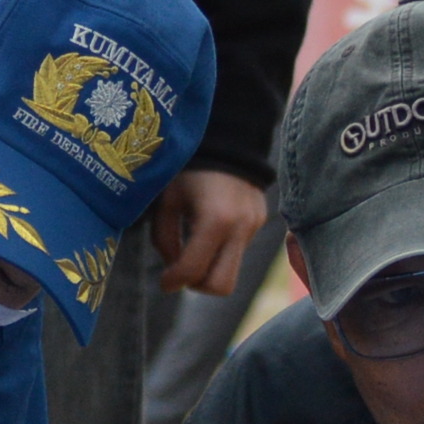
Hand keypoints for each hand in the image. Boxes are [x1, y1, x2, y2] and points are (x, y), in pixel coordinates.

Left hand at [140, 169, 269, 298]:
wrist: (228, 138)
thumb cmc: (189, 167)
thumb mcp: (167, 201)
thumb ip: (165, 238)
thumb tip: (173, 269)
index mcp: (215, 220)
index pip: (192, 271)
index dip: (172, 281)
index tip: (164, 280)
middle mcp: (240, 228)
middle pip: (221, 285)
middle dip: (197, 285)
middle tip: (181, 271)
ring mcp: (254, 226)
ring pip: (233, 271)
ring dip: (210, 269)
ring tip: (193, 248)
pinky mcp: (260, 222)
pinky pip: (239, 251)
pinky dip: (221, 252)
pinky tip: (209, 229)